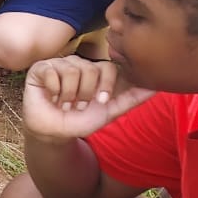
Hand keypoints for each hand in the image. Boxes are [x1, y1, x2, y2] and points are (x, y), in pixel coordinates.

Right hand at [22, 56, 155, 142]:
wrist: (53, 133)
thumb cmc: (80, 121)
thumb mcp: (109, 111)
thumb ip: (132, 98)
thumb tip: (157, 88)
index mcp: (95, 72)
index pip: (109, 67)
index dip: (106, 85)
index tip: (100, 102)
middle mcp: (78, 64)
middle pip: (91, 68)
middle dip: (86, 93)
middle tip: (78, 106)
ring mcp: (59, 64)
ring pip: (72, 69)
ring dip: (69, 94)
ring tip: (64, 103)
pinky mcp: (41, 68)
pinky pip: (52, 70)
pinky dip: (54, 89)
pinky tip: (51, 96)